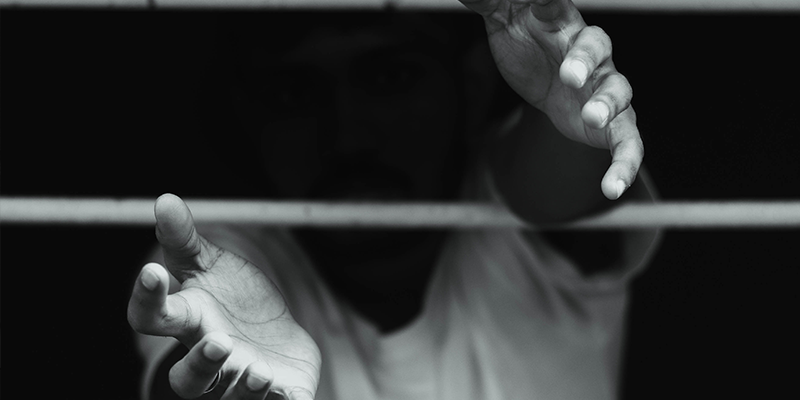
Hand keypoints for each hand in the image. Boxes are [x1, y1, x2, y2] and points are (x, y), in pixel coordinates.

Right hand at [128, 194, 319, 398]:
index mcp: (189, 322)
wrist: (275, 336)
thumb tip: (165, 199)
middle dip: (201, 365)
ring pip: (229, 398)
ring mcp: (240, 382)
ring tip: (259, 372)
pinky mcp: (278, 395)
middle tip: (219, 343)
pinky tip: (285, 392)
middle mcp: (209, 360)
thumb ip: (186, 240)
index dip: (147, 298)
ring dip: (243, 389)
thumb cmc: (234, 301)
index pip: (152, 318)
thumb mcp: (211, 266)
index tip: (153, 271)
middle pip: (188, 380)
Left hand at [461, 0, 641, 199]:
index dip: (550, 2)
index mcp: (562, 22)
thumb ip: (490, 3)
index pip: (556, 5)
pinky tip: (612, 189)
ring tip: (591, 117)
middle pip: (597, 47)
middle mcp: (590, 52)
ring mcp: (603, 87)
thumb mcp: (503, 19)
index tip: (540, 1)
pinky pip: (628, 142)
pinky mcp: (610, 123)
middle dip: (585, 60)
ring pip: (618, 89)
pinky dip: (625, 166)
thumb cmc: (527, 41)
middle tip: (568, 75)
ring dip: (607, 103)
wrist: (544, 76)